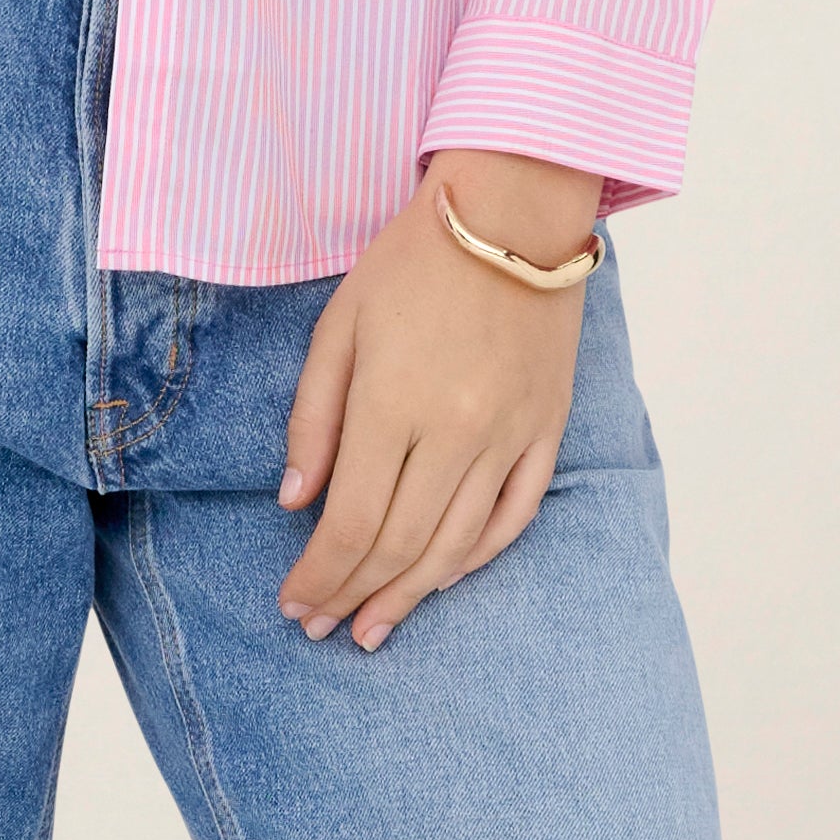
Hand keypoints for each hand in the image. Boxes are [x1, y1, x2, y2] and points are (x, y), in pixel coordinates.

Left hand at [275, 150, 601, 653]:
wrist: (512, 211)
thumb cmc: (412, 260)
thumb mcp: (339, 325)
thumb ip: (313, 419)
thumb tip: (294, 503)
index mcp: (394, 402)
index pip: (351, 522)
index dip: (318, 576)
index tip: (292, 604)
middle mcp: (457, 431)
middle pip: (400, 545)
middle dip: (353, 596)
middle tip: (321, 628)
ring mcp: (510, 435)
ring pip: (456, 546)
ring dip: (410, 595)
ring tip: (373, 627)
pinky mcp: (546, 429)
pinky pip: (513, 517)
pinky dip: (475, 558)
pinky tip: (441, 578)